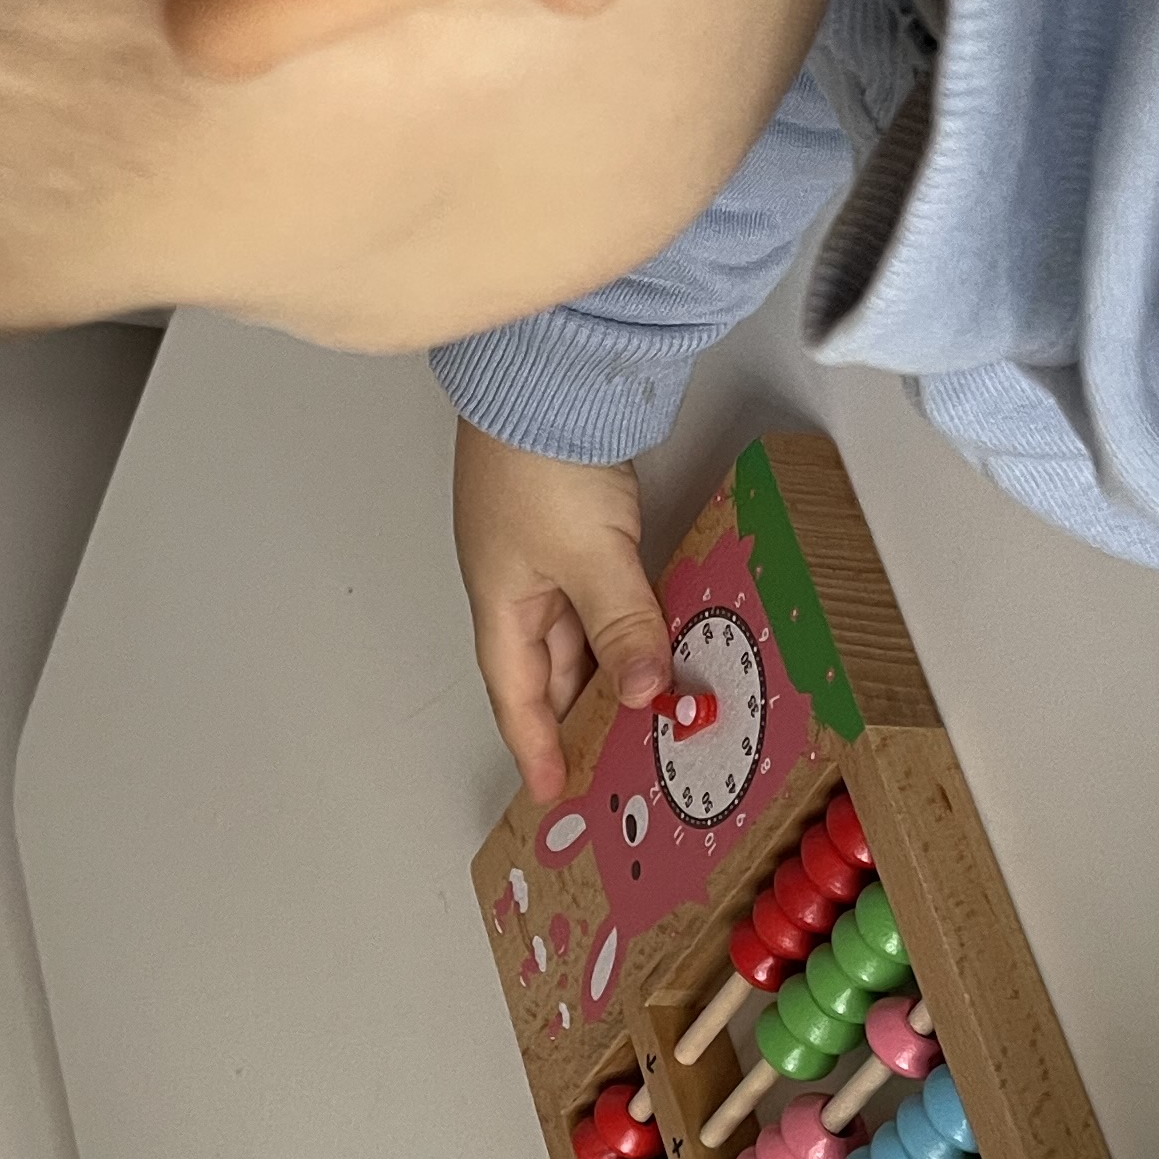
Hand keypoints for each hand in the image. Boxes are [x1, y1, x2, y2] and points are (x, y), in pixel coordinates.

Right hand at [453, 420, 664, 803]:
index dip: (535, 745)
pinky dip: (627, 623)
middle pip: (550, 668)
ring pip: (580, 631)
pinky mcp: (579, 517)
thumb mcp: (589, 560)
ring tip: (648, 712)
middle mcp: (518, 581)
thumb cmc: (542, 461)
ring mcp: (547, 548)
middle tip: (616, 761)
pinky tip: (657, 637)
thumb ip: (622, 629)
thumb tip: (647, 697)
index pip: (517, 694)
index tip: (553, 790)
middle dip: (579, 716)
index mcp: (501, 601)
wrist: (547, 368)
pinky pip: (604, 592)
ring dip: (610, 669)